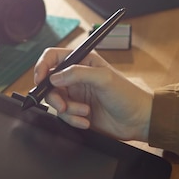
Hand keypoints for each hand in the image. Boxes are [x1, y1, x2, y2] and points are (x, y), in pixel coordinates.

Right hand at [34, 48, 152, 141]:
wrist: (137, 120)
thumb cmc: (127, 95)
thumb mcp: (104, 78)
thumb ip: (77, 73)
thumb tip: (54, 77)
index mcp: (82, 61)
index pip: (53, 57)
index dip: (42, 67)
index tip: (41, 80)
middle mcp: (76, 76)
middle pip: (49, 83)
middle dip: (54, 96)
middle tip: (63, 105)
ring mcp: (75, 94)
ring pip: (55, 101)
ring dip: (67, 110)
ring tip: (84, 112)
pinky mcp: (76, 111)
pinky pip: (63, 115)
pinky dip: (72, 119)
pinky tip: (86, 120)